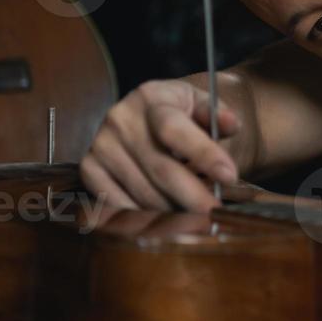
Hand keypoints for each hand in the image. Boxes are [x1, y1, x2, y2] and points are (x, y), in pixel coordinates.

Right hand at [81, 80, 241, 211]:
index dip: (204, 154)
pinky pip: (118, 205)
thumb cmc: (183, 116)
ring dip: (174, 211)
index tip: (229, 176)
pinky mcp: (89, 170)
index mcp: (150, 96)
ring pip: (143, 193)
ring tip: (198, 219)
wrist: (150, 120)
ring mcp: (101, 145)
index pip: (174, 129)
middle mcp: (120, 119)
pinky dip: (145, 219)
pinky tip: (168, 223)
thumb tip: (232, 123)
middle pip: (161, 169)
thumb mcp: (203, 105)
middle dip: (194, 196)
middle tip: (217, 215)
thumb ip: (218, 115)